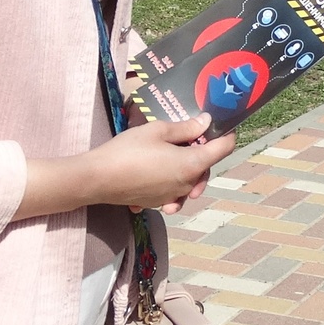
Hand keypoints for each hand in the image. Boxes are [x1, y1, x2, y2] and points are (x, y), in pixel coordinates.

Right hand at [17, 117, 235, 218]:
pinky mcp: (158, 202)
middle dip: (205, 150)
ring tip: (177, 151)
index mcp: (192, 164)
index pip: (223, 149)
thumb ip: (186, 127)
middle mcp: (187, 185)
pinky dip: (174, 182)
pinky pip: (174, 192)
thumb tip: (206, 122)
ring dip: (190, 167)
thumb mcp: (158, 131)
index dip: (226, 134)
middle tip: (191, 132)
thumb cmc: (128, 150)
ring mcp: (173, 196)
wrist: (97, 179)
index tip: (221, 124)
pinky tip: (161, 172)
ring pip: (192, 181)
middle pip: (207, 166)